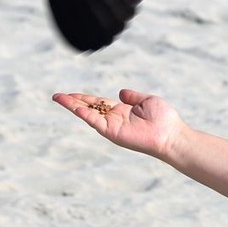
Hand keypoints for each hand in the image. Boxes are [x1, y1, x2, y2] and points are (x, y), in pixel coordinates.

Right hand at [52, 89, 184, 157]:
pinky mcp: (113, 132)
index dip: (84, 98)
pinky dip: (85, 115)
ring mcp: (112, 126)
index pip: (97, 103)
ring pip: (88, 114)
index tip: (70, 94)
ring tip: (59, 98)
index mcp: (121, 111)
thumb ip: (132, 96)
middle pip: (88, 108)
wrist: (171, 134)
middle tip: (57, 96)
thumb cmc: (164, 118)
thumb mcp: (146, 101)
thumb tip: (121, 92)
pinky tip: (75, 108)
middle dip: (72, 102)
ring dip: (73, 106)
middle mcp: (114, 119)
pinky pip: (96, 122)